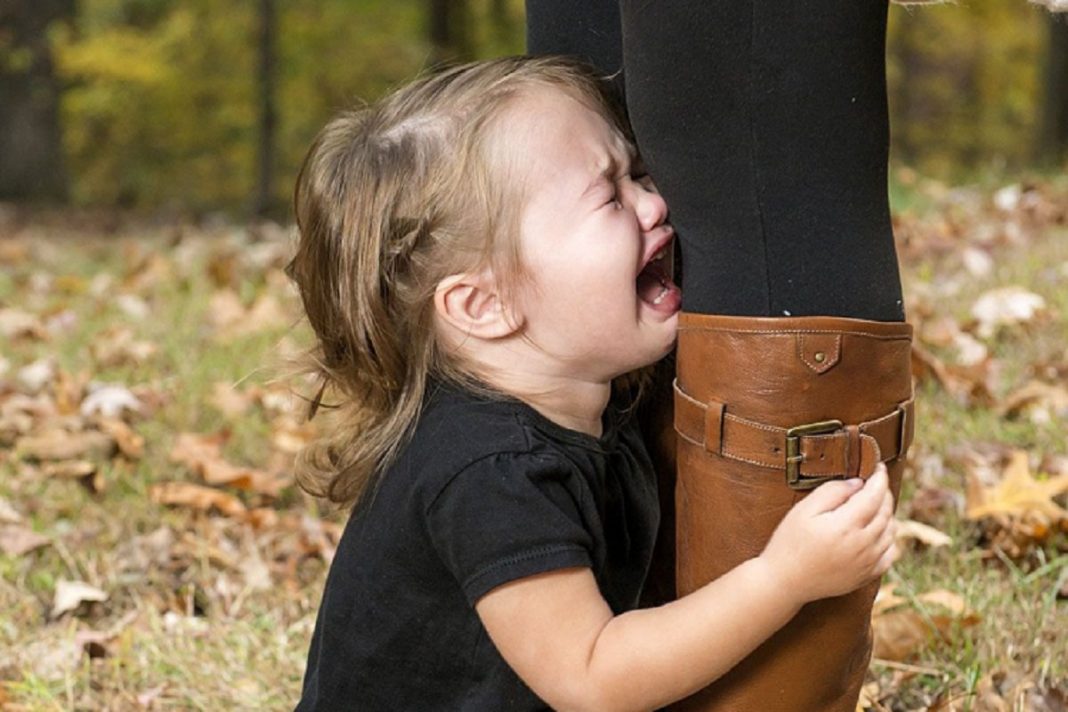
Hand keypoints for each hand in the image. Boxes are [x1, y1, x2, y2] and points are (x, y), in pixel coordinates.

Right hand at [759, 463, 896, 603]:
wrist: (785, 582)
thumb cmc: (789, 542)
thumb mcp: (803, 510)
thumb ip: (832, 492)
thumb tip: (857, 483)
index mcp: (846, 525)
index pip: (875, 495)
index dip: (879, 477)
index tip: (878, 466)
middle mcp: (863, 545)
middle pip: (886, 511)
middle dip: (883, 492)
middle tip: (873, 482)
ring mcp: (868, 562)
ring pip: (891, 530)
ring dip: (887, 513)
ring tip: (873, 503)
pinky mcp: (868, 575)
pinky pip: (890, 552)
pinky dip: (888, 537)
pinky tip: (877, 530)